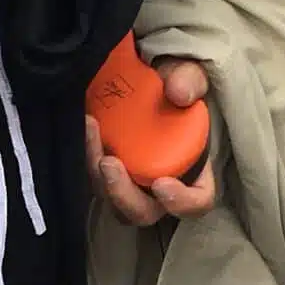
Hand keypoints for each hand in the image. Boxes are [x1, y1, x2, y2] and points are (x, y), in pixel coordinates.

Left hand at [85, 59, 216, 225]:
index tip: (161, 184)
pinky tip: (86, 125)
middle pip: (144, 212)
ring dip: (99, 178)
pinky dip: (88, 157)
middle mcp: (161, 185)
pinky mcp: (107, 172)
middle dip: (123, 196)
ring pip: (112, 202)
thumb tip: (178, 93)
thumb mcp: (187, 73)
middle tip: (109, 163)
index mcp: (194, 170)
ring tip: (91, 133)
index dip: (182, 202)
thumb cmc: (173, 81)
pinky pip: (95, 179)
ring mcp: (132, 183)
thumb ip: (190, 79)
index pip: (197, 202)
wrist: (144, 73)